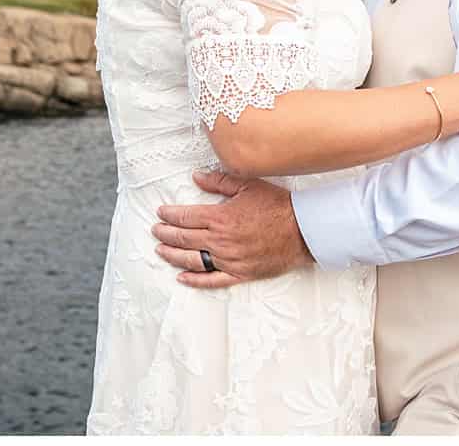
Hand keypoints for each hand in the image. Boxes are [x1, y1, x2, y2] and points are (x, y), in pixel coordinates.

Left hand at [152, 171, 313, 288]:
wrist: (303, 230)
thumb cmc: (277, 206)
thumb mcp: (248, 185)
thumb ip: (219, 181)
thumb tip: (196, 177)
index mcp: (219, 217)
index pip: (185, 217)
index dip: (169, 215)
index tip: (161, 213)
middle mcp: (220, 241)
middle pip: (184, 238)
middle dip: (165, 234)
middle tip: (155, 231)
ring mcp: (229, 260)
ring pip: (193, 260)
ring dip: (173, 256)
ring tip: (161, 250)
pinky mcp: (240, 274)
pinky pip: (212, 281)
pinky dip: (195, 280)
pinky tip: (182, 278)